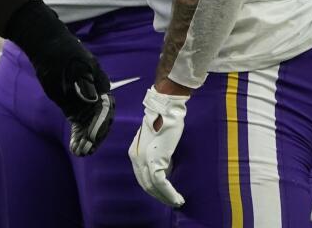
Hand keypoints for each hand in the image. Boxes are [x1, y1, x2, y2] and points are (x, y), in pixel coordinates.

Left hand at [31, 30, 114, 156]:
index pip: (105, 108)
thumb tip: (94, 99)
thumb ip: (84, 82)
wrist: (46, 47)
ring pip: (90, 125)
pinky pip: (79, 124)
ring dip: (86, 139)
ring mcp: (84, 101)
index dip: (101, 124)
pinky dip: (78, 135)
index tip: (93, 137)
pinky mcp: (72, 106)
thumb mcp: (73, 65)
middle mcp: (95, 95)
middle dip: (94, 136)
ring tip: (80, 152)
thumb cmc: (62, 53)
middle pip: (100, 120)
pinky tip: (75, 147)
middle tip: (85, 149)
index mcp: (100, 83)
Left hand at [129, 87, 188, 207]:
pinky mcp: (154, 160)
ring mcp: (144, 159)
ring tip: (176, 202)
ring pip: (152, 186)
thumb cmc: (164, 120)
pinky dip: (169, 192)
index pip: (141, 176)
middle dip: (158, 196)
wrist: (165, 109)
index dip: (152, 188)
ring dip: (165, 197)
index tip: (163, 195)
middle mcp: (136, 157)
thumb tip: (165, 166)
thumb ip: (157, 153)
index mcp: (134, 152)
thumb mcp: (157, 140)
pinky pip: (161, 183)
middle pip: (145, 184)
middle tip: (171, 202)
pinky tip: (177, 198)